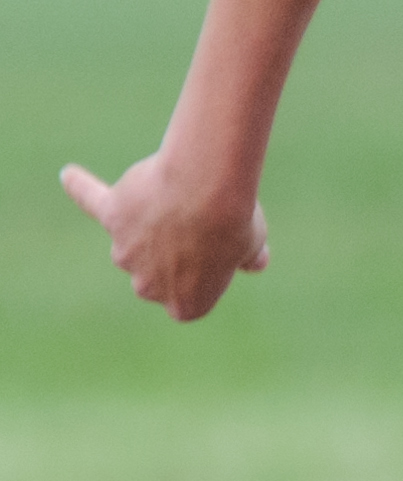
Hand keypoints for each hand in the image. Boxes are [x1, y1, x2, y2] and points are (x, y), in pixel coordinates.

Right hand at [60, 152, 268, 321]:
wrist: (208, 191)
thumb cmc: (234, 222)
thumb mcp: (252, 244)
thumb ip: (248, 256)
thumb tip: (254, 263)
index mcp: (186, 305)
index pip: (184, 300)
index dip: (199, 275)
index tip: (213, 255)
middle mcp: (148, 286)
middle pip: (154, 272)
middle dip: (172, 251)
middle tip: (201, 223)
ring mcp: (125, 252)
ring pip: (133, 239)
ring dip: (153, 220)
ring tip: (185, 196)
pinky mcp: (111, 215)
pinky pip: (92, 201)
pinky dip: (83, 189)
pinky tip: (71, 176)